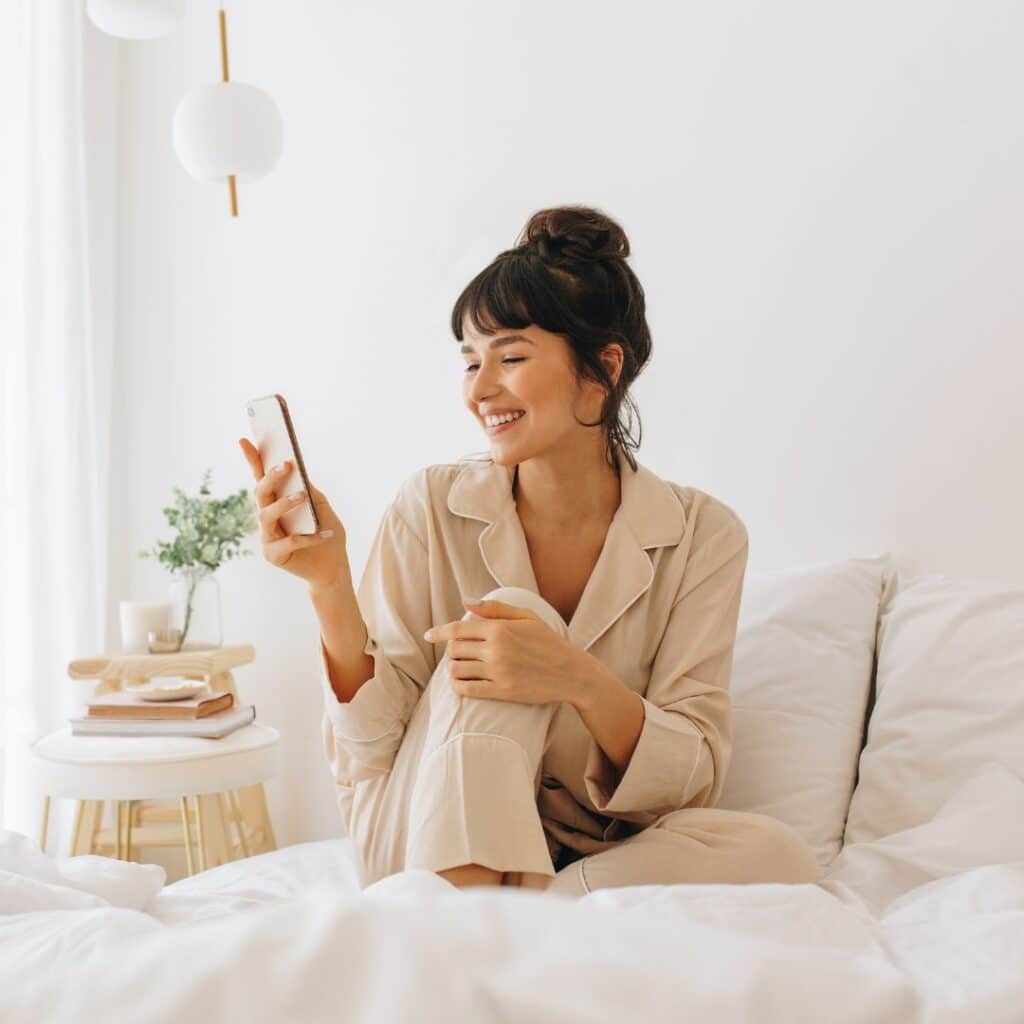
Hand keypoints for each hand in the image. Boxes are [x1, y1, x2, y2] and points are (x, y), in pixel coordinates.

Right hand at [238, 437, 347, 591]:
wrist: (333, 567)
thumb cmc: (327, 533)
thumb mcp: (323, 508)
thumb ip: (311, 492)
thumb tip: (300, 474)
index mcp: (277, 501)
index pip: (261, 477)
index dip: (252, 459)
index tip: (244, 439)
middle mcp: (268, 517)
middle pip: (261, 493)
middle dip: (271, 477)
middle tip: (287, 465)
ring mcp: (267, 537)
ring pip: (267, 515)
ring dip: (284, 504)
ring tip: (302, 496)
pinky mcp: (273, 555)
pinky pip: (288, 542)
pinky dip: (308, 537)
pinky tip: (324, 534)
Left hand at [423, 597, 583, 705]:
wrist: (571, 672)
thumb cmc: (548, 641)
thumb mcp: (526, 617)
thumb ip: (495, 608)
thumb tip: (465, 600)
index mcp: (501, 628)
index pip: (458, 629)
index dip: (439, 632)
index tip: (429, 635)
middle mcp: (497, 649)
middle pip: (455, 649)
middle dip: (450, 650)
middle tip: (454, 652)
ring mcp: (499, 672)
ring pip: (457, 670)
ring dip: (452, 668)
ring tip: (457, 667)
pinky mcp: (503, 691)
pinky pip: (468, 689)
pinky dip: (458, 685)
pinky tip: (460, 682)